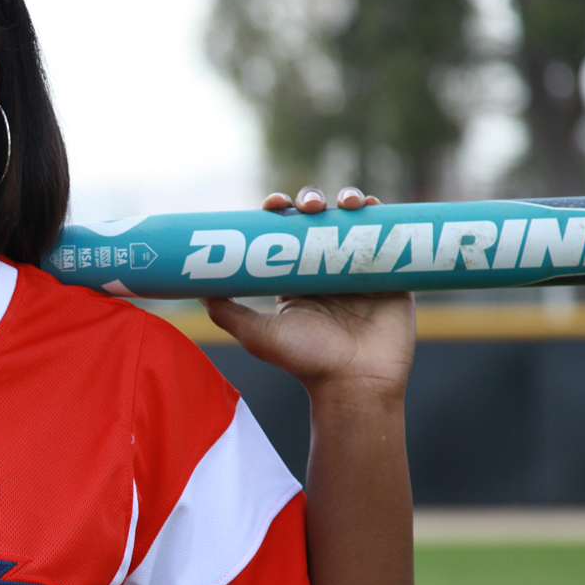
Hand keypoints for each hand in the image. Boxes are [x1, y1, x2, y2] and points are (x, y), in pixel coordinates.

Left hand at [203, 186, 414, 398]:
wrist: (355, 384)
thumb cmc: (305, 363)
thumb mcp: (257, 335)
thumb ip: (226, 312)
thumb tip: (192, 288)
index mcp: (297, 277)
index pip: (286, 231)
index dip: (280, 210)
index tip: (274, 204)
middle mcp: (328, 268)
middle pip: (320, 218)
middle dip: (313, 200)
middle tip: (310, 206)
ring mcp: (360, 269)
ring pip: (355, 219)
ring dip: (349, 199)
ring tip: (347, 202)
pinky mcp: (392, 274)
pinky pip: (390, 236)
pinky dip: (383, 215)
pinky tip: (374, 206)